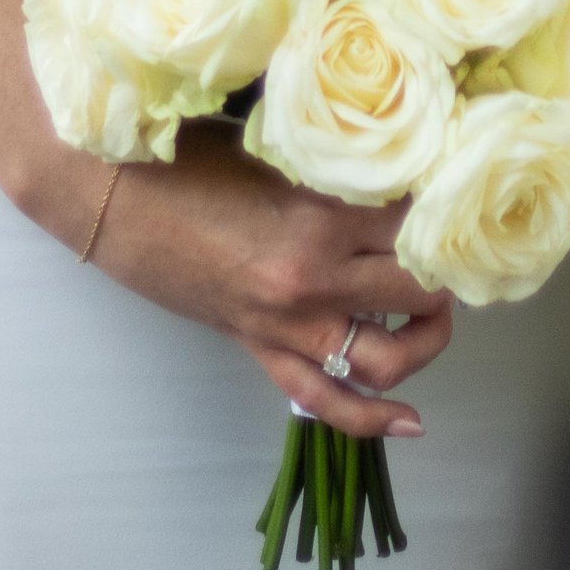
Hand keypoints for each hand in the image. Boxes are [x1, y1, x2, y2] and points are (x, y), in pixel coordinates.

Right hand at [79, 127, 452, 439]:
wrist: (110, 197)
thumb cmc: (185, 156)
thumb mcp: (273, 145)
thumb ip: (331, 161)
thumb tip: (390, 149)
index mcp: (319, 216)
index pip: (417, 221)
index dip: (446, 210)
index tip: (459, 196)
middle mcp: (313, 280)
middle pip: (417, 290)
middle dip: (446, 273)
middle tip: (451, 251)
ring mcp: (287, 325)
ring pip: (385, 358)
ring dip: (425, 341)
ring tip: (434, 315)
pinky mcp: (260, 349)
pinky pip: (325, 400)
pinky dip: (372, 419)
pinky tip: (412, 423)